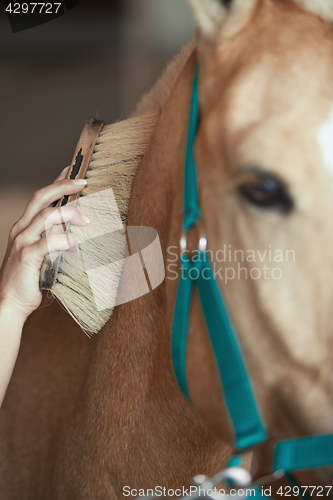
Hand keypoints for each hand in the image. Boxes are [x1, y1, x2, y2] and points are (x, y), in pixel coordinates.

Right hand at [0, 167, 89, 320]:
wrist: (9, 303)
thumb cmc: (28, 280)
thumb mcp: (41, 254)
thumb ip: (53, 240)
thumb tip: (74, 229)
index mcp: (23, 227)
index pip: (40, 197)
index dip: (56, 182)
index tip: (73, 172)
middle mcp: (21, 230)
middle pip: (41, 198)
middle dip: (62, 186)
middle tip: (83, 182)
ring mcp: (22, 243)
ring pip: (45, 216)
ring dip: (69, 213)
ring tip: (86, 219)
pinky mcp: (27, 257)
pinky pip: (48, 242)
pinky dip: (64, 240)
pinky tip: (75, 244)